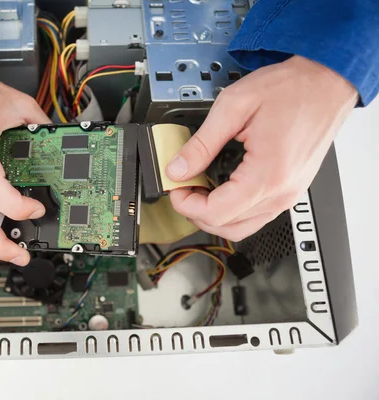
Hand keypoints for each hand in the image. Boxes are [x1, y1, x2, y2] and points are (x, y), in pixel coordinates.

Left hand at [166, 55, 357, 241]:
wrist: (326, 82)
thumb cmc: (291, 88)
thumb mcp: (234, 106)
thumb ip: (201, 143)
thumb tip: (178, 169)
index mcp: (267, 175)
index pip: (216, 213)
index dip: (186, 204)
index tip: (174, 187)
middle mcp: (282, 192)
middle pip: (226, 227)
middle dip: (196, 211)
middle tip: (183, 186)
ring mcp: (288, 195)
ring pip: (241, 228)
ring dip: (213, 215)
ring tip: (198, 187)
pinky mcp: (290, 191)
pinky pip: (255, 216)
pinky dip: (232, 210)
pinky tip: (219, 187)